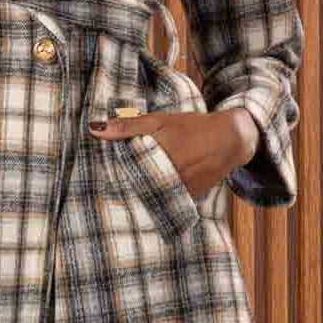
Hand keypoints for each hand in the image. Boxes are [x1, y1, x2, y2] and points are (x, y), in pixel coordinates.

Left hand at [87, 105, 256, 201]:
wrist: (230, 140)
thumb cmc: (192, 128)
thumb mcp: (159, 122)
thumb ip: (127, 127)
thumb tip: (93, 129)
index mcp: (156, 164)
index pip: (124, 178)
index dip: (111, 180)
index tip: (100, 181)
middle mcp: (168, 183)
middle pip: (137, 190)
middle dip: (125, 188)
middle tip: (109, 190)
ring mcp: (180, 193)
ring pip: (151, 197)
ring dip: (142, 193)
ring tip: (125, 194)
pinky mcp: (189, 199)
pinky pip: (167, 200)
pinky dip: (159, 195)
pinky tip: (153, 189)